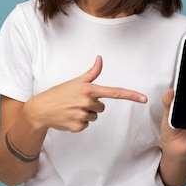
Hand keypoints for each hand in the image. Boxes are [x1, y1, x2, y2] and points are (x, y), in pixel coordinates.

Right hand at [24, 56, 146, 132]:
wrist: (41, 109)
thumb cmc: (59, 94)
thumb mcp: (75, 81)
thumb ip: (92, 73)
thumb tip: (100, 59)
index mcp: (88, 89)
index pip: (114, 92)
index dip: (131, 95)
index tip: (144, 99)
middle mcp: (87, 102)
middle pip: (102, 107)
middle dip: (92, 105)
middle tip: (77, 102)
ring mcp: (82, 115)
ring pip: (95, 116)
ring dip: (85, 114)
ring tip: (72, 109)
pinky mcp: (78, 126)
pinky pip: (87, 125)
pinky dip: (79, 122)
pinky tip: (69, 117)